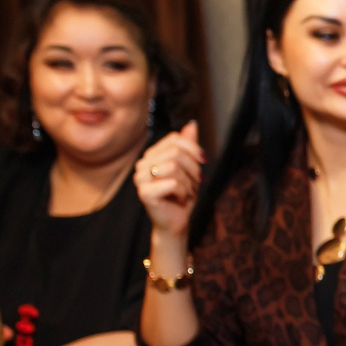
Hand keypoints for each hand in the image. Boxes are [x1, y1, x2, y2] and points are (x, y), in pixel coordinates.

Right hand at [134, 121, 205, 238]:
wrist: (177, 221)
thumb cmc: (182, 195)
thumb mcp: (190, 168)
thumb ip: (189, 147)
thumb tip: (192, 123)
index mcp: (152, 155)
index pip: (174, 139)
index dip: (193, 148)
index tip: (204, 161)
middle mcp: (142, 163)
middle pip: (176, 153)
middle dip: (193, 169)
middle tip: (194, 183)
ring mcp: (140, 178)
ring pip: (174, 167)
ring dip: (188, 183)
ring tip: (185, 192)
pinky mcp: (144, 192)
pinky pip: (173, 183)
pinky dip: (183, 192)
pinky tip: (179, 198)